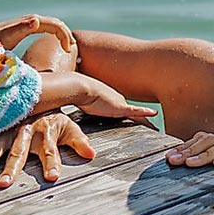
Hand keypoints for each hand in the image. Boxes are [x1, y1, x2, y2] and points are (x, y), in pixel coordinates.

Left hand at [0, 13, 71, 55]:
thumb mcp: (7, 36)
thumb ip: (21, 29)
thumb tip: (37, 20)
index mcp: (32, 22)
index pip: (56, 26)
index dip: (65, 37)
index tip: (67, 51)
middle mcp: (33, 19)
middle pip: (57, 23)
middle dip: (67, 35)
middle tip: (70, 49)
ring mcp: (31, 22)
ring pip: (54, 24)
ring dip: (63, 34)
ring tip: (68, 47)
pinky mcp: (28, 26)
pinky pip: (48, 27)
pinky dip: (56, 33)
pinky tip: (57, 43)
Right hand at [0, 112, 94, 188]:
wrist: (34, 91)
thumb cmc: (53, 117)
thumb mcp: (69, 127)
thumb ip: (79, 141)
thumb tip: (91, 155)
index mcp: (43, 132)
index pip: (50, 150)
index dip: (52, 163)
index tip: (52, 178)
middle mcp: (21, 132)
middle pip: (16, 153)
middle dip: (10, 169)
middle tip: (3, 185)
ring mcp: (4, 132)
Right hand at [33, 70, 156, 122]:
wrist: (74, 86)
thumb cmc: (71, 94)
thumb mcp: (75, 104)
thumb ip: (73, 110)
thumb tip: (56, 112)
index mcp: (106, 102)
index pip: (121, 109)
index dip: (130, 115)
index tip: (138, 121)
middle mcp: (114, 101)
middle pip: (132, 112)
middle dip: (142, 118)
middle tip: (155, 127)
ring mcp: (118, 103)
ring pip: (136, 114)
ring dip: (146, 121)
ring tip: (157, 128)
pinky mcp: (119, 106)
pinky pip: (135, 111)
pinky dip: (144, 113)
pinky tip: (153, 114)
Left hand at [165, 131, 213, 170]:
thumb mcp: (207, 173)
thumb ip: (193, 164)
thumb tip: (170, 160)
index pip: (197, 140)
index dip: (183, 148)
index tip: (169, 158)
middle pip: (208, 140)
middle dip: (190, 151)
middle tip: (176, 161)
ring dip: (205, 154)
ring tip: (191, 163)